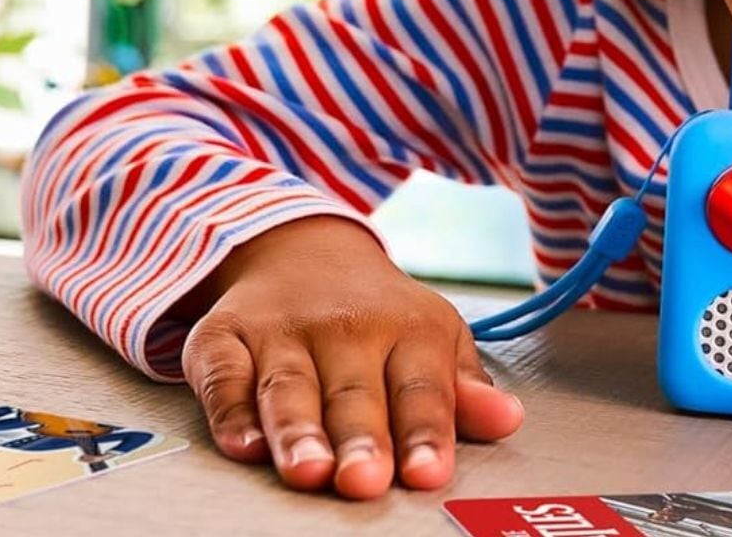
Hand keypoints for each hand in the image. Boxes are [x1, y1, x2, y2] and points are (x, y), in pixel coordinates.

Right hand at [177, 216, 523, 498]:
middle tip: (364, 481)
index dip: (425, 433)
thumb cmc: (380, 316)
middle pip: (353, 393)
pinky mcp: (223, 336)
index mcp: (409, 329)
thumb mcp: (435, 338)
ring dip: (297, 431)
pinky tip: (241, 445)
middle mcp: (345, 327)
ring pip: (289, 387)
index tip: (428, 475)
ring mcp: (282, 330)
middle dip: (360, 439)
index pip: (421, 389)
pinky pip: (223, 376)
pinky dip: (229, 410)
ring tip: (309, 471)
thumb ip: (464, 389)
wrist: (303, 249)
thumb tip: (508, 419)